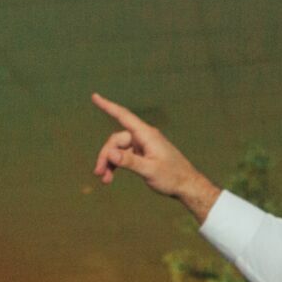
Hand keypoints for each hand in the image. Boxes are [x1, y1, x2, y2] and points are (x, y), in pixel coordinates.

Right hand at [90, 94, 219, 217]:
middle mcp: (143, 137)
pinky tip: (110, 177)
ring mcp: (143, 145)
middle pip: (116, 140)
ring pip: (118, 149)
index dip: (108, 106)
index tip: (95, 96)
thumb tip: (110, 153)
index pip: (123, 116)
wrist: (187, 185)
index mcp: (146, 135)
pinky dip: (117, 164)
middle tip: (98, 174)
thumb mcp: (149, 170)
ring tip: (104, 180)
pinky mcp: (143, 154)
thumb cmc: (172, 177)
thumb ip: (129, 161)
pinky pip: (124, 156)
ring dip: (110, 163)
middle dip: (106, 156)